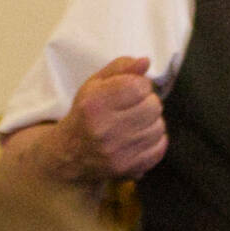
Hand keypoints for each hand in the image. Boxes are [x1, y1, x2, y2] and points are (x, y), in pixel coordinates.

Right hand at [50, 56, 167, 182]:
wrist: (70, 153)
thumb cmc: (86, 113)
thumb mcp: (95, 84)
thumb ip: (120, 67)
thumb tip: (145, 62)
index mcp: (94, 104)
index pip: (139, 86)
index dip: (140, 84)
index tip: (132, 89)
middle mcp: (104, 129)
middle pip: (153, 106)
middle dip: (148, 102)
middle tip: (134, 106)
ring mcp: (116, 152)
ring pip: (159, 127)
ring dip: (151, 122)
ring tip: (135, 122)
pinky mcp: (127, 168)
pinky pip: (159, 148)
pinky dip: (154, 141)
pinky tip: (138, 137)